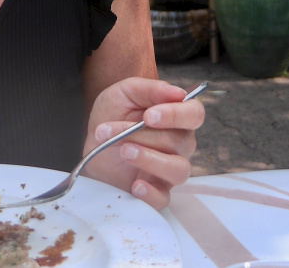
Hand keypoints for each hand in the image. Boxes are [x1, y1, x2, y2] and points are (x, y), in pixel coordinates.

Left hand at [81, 78, 204, 209]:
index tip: (148, 116)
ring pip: (178, 170)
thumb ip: (150, 89)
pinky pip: (164, 199)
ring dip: (150, 160)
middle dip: (143, 135)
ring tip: (124, 152)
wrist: (93, 140)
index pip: (195, 114)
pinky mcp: (156, 191)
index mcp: (177, 117)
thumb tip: (178, 93)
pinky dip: (151, 194)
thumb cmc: (113, 113)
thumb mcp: (124, 93)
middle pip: (180, 142)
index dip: (176, 115)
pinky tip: (135, 185)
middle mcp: (180, 144)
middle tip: (116, 132)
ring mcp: (169, 170)